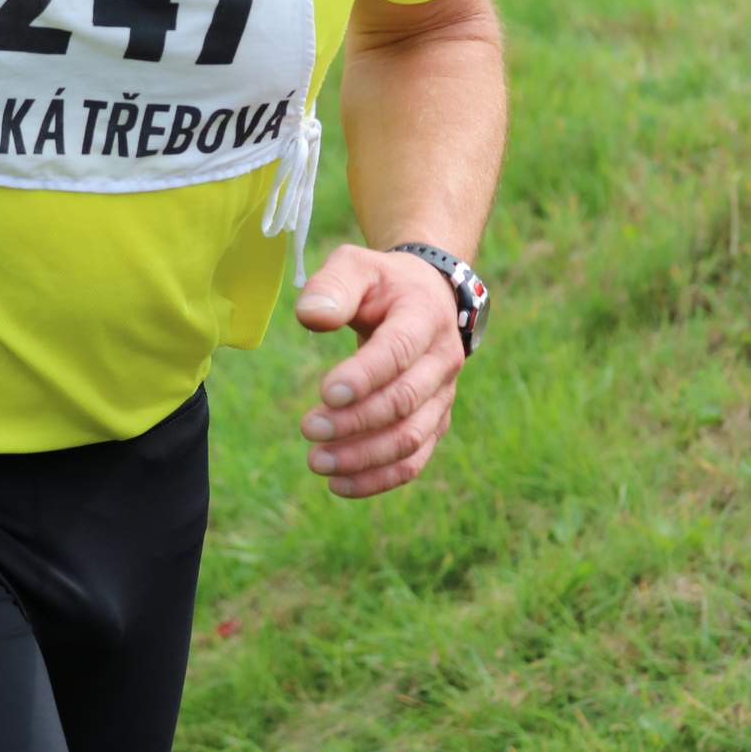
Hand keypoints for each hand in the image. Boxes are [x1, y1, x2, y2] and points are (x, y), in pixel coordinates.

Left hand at [294, 244, 465, 499]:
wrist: (426, 296)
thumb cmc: (380, 282)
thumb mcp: (354, 266)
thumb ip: (332, 287)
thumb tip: (311, 317)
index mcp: (424, 315)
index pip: (399, 351)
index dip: (365, 376)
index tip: (326, 393)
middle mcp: (442, 359)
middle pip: (404, 401)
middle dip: (355, 421)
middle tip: (308, 429)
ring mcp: (442, 395)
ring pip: (411, 438)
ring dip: (364, 457)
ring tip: (316, 462)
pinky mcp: (434, 422)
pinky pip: (413, 460)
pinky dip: (378, 478)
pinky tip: (338, 485)